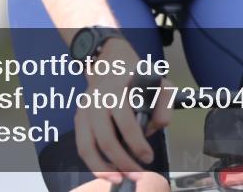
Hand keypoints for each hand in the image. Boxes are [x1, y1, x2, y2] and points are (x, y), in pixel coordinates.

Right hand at [74, 38, 171, 185]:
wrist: (110, 63)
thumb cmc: (136, 76)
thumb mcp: (158, 83)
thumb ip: (163, 105)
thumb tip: (157, 127)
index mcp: (117, 87)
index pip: (125, 119)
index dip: (136, 142)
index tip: (148, 156)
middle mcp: (96, 98)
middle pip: (106, 139)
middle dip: (123, 162)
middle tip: (138, 173)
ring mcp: (84, 108)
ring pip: (88, 147)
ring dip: (104, 169)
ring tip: (121, 178)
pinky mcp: (79, 118)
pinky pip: (82, 147)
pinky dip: (93, 163)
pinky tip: (108, 171)